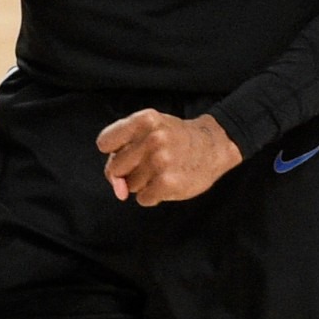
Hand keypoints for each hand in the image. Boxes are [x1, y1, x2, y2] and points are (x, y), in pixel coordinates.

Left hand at [97, 109, 242, 205]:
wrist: (213, 145)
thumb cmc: (175, 138)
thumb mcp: (151, 128)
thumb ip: (124, 151)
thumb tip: (118, 190)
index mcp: (145, 119)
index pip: (105, 142)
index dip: (113, 151)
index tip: (126, 150)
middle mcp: (153, 137)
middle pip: (114, 168)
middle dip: (127, 170)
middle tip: (148, 162)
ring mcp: (161, 160)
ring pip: (129, 186)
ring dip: (142, 183)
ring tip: (162, 170)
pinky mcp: (168, 183)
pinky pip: (143, 198)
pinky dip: (152, 195)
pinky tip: (167, 182)